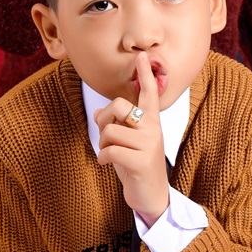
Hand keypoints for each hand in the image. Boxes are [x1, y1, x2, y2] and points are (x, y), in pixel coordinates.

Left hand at [94, 53, 168, 225]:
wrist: (152, 196)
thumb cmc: (136, 167)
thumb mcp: (127, 143)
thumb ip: (117, 125)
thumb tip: (99, 113)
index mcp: (150, 122)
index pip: (149, 93)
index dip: (145, 74)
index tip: (143, 55)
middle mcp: (152, 128)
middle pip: (119, 106)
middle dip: (104, 119)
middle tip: (105, 134)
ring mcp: (149, 143)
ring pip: (110, 131)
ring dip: (103, 145)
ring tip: (112, 156)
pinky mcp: (141, 160)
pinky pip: (110, 150)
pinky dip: (102, 158)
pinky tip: (108, 165)